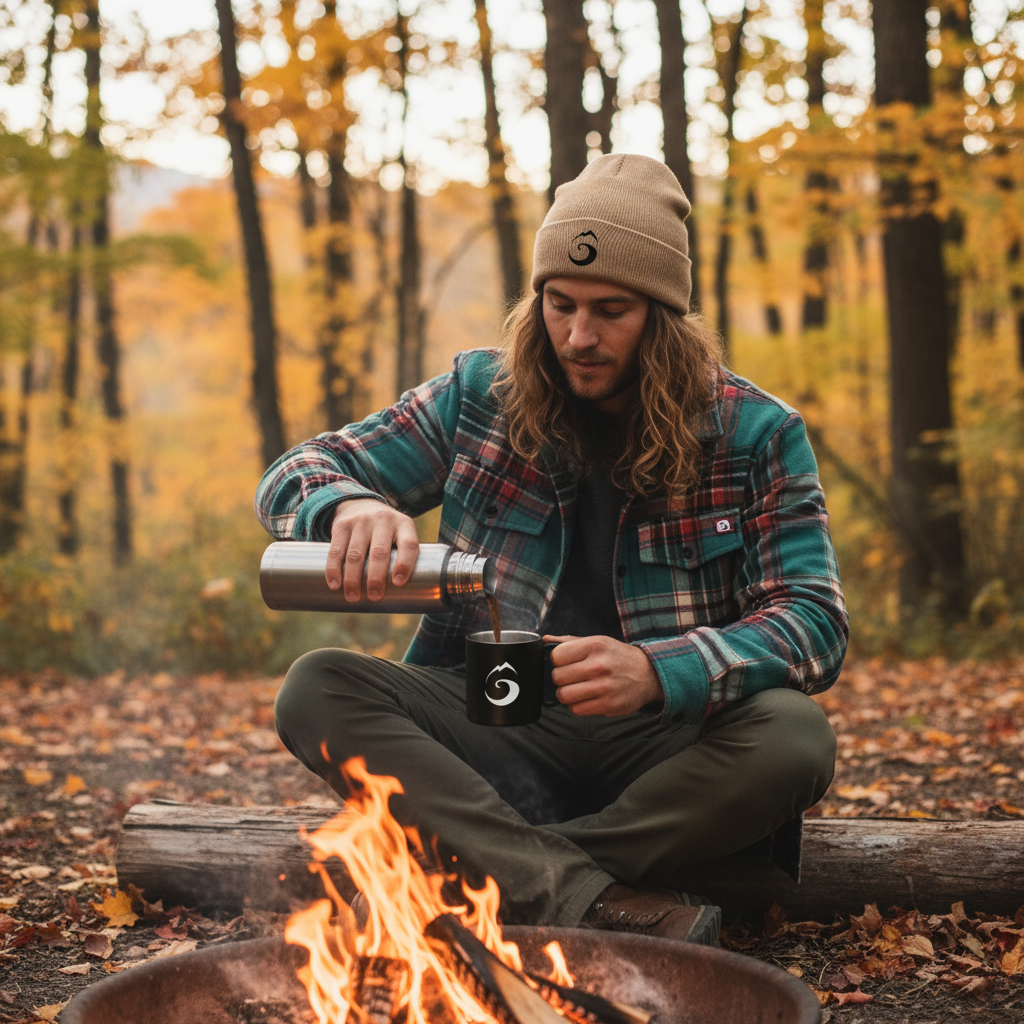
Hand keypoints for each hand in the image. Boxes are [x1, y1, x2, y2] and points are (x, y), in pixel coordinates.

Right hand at [327, 499, 418, 601]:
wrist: (360, 505)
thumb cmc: (386, 533)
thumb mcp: (400, 535)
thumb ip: (402, 558)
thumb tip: (402, 597)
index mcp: (404, 525)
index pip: (408, 545)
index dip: (404, 564)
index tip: (398, 583)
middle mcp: (383, 520)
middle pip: (379, 552)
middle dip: (376, 578)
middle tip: (374, 597)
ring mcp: (361, 521)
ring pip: (356, 554)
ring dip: (353, 579)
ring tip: (353, 597)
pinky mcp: (341, 525)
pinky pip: (336, 550)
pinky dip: (334, 570)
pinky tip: (335, 584)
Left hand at [543, 634, 662, 716]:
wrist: (648, 674)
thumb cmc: (617, 657)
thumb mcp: (597, 642)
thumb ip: (570, 642)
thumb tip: (545, 640)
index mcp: (595, 645)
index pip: (557, 655)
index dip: (557, 661)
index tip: (565, 663)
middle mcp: (599, 665)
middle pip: (557, 677)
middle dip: (560, 678)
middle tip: (571, 677)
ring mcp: (604, 686)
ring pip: (564, 695)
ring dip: (566, 694)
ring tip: (576, 689)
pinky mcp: (607, 705)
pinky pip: (576, 709)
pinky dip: (576, 705)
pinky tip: (585, 698)